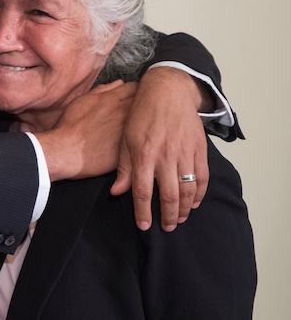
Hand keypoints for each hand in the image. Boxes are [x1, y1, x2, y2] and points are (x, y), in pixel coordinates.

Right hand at [35, 80, 136, 180]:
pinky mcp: (129, 148)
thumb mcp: (82, 101)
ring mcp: (128, 130)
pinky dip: (142, 138)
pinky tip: (136, 141)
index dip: (136, 91)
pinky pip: (143, 139)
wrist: (65, 151)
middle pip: (146, 101)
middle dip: (145, 103)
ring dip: (145, 121)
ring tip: (140, 125)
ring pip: (148, 120)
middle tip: (140, 110)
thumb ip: (101, 90)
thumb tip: (118, 84)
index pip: (136, 87)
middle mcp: (123, 113)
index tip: (134, 96)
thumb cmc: (69, 127)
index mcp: (112, 99)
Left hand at [110, 66, 208, 232]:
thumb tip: (117, 193)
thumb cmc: (141, 115)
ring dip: (184, 208)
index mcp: (144, 154)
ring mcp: (185, 153)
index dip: (143, 212)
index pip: (142, 191)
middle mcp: (166, 156)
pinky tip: (194, 202)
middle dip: (167, 216)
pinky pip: (202, 177)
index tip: (144, 226)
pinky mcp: (199, 149)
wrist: (167, 92)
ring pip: (188, 189)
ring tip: (178, 219)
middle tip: (166, 227)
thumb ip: (123, 168)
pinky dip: (200, 193)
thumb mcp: (125, 139)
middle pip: (169, 195)